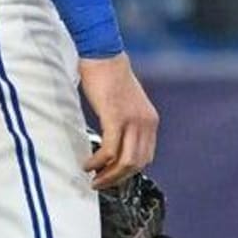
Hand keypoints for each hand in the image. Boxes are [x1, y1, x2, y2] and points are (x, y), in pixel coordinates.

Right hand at [79, 54, 159, 189]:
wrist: (103, 54)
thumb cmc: (109, 76)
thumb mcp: (125, 104)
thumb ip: (126, 124)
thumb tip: (114, 146)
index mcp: (150, 120)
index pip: (146, 157)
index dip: (128, 173)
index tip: (112, 177)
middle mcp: (145, 122)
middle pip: (137, 165)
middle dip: (117, 179)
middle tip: (99, 183)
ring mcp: (132, 120)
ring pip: (125, 162)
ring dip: (107, 176)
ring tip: (92, 178)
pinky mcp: (116, 117)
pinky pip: (110, 151)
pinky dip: (98, 162)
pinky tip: (87, 164)